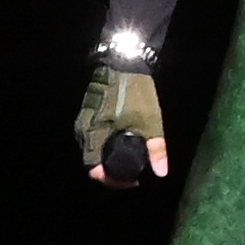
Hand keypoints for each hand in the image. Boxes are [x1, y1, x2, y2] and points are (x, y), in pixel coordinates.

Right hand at [77, 58, 167, 184]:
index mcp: (94, 135)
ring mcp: (82, 122)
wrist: (123, 63)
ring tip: (129, 162)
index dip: (113, 181)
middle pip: (93, 163)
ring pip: (92, 151)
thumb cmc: (135, 92)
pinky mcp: (86, 115)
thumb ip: (156, 149)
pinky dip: (104, 147)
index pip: (95, 171)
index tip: (132, 181)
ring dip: (108, 160)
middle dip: (112, 173)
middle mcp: (83, 131)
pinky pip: (92, 139)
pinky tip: (120, 145)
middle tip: (133, 175)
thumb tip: (161, 173)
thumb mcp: (150, 121)